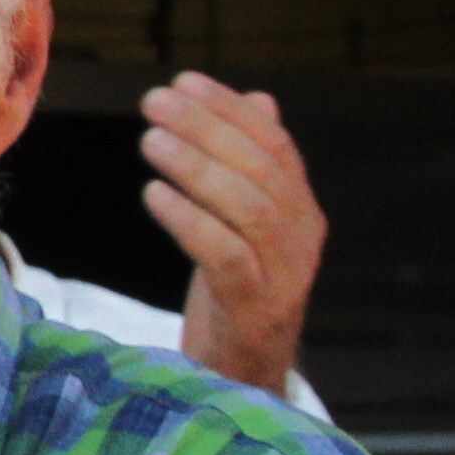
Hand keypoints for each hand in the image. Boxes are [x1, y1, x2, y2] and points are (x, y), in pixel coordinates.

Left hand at [138, 72, 325, 397]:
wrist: (245, 374)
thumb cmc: (237, 288)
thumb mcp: (244, 224)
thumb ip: (250, 166)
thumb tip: (258, 99)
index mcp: (303, 209)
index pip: (273, 144)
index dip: (229, 109)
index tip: (183, 80)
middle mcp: (304, 236)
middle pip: (262, 169)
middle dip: (208, 128)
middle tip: (155, 102)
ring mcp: (285, 274)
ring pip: (250, 208)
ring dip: (197, 168)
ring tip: (149, 141)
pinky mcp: (256, 308)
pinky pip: (226, 256)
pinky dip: (190, 220)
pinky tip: (153, 194)